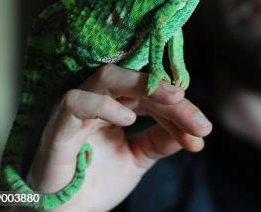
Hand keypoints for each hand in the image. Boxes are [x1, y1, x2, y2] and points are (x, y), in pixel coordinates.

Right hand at [25, 64, 212, 210]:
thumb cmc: (95, 182)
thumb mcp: (138, 158)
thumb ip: (161, 141)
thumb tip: (196, 130)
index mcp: (116, 106)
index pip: (151, 94)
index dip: (179, 109)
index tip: (203, 130)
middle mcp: (97, 101)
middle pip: (136, 82)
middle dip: (170, 96)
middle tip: (198, 118)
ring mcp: (76, 111)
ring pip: (107, 77)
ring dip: (144, 86)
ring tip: (174, 101)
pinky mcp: (57, 127)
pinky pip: (76, 102)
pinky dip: (104, 105)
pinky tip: (130, 119)